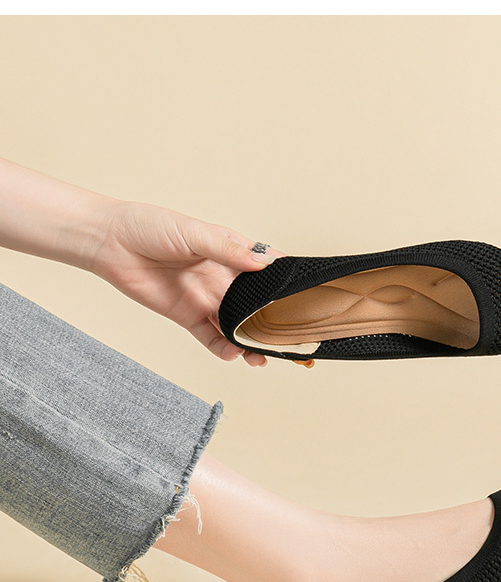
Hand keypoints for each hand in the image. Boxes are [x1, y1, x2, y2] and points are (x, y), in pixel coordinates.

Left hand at [88, 200, 284, 365]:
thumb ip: (229, 251)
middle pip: (258, 306)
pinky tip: (234, 354)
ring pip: (239, 326)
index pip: (268, 271)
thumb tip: (264, 263)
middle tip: (294, 340)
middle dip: (276, 323)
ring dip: (253, 342)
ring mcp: (207, 299)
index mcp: (232, 253)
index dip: (288, 285)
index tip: (309, 299)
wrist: (109, 242)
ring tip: (265, 356)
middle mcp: (224, 278)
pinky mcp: (188, 317)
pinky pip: (211, 339)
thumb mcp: (194, 233)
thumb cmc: (150, 226)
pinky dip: (224, 349)